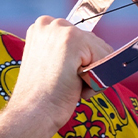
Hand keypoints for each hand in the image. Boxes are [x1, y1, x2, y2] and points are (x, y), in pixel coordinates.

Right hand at [9, 16, 112, 134]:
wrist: (32, 113)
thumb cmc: (41, 96)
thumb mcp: (50, 63)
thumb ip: (66, 52)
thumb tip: (91, 54)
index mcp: (42, 27)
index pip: (82, 40)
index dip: (79, 63)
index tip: (58, 76)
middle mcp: (51, 23)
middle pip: (94, 43)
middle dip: (87, 66)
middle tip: (63, 82)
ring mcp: (61, 30)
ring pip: (102, 51)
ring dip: (92, 73)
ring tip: (68, 84)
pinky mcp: (73, 40)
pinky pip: (106, 58)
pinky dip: (97, 78)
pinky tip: (74, 85)